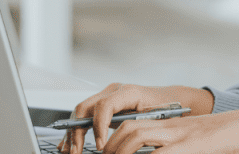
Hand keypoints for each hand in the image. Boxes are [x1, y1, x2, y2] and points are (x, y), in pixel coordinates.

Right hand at [59, 83, 214, 151]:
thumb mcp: (155, 117)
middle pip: (85, 108)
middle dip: (77, 131)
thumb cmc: (166, 108)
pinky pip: (85, 115)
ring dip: (72, 133)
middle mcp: (113, 91)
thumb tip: (124, 142)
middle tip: (77, 152)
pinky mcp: (104, 104)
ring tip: (69, 151)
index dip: (99, 126)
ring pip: (81, 112)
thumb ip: (138, 127)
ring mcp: (106, 96)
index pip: (104, 106)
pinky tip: (68, 145)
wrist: (170, 98)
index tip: (100, 146)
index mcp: (128, 92)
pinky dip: (76, 130)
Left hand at [100, 109, 238, 153]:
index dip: (115, 141)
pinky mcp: (187, 145)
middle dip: (111, 147)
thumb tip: (159, 150)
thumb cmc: (224, 139)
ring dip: (121, 150)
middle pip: (129, 128)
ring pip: (136, 134)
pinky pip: (159, 153)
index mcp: (170, 126)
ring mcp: (178, 135)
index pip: (133, 126)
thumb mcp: (193, 143)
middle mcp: (170, 127)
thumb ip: (172, 148)